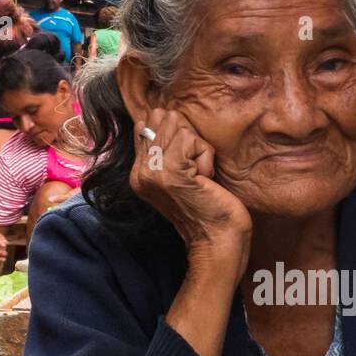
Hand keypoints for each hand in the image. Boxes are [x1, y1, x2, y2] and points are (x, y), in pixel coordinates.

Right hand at [129, 108, 250, 277]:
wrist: (217, 242)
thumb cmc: (209, 208)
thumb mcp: (182, 175)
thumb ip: (168, 149)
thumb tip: (165, 114)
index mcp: (139, 171)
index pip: (148, 121)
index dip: (177, 134)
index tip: (187, 166)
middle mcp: (139, 171)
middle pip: (162, 117)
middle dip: (188, 139)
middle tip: (195, 172)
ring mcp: (152, 172)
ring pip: (178, 126)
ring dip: (199, 149)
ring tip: (200, 177)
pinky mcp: (170, 174)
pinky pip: (191, 140)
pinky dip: (206, 157)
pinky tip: (204, 180)